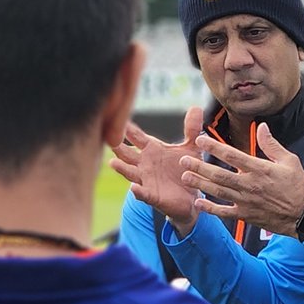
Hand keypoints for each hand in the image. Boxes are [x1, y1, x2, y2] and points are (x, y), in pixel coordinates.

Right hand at [108, 108, 201, 230]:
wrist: (191, 197)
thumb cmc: (186, 169)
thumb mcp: (191, 148)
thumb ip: (191, 129)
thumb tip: (196, 107)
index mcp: (152, 149)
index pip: (136, 136)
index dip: (127, 128)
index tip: (116, 116)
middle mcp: (144, 163)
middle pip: (126, 153)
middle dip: (117, 146)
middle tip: (106, 137)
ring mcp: (146, 180)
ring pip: (130, 172)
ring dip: (121, 168)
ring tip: (112, 163)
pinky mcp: (153, 196)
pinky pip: (143, 193)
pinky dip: (138, 191)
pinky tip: (133, 189)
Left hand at [182, 127, 303, 237]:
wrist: (303, 216)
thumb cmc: (297, 187)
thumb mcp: (289, 161)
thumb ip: (271, 144)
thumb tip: (262, 127)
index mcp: (259, 169)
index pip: (232, 155)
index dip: (214, 146)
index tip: (200, 139)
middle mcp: (249, 185)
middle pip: (219, 174)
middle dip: (199, 166)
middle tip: (184, 160)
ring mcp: (246, 201)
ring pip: (218, 191)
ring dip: (200, 184)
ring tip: (186, 177)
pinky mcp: (246, 215)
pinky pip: (225, 212)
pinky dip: (211, 208)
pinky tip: (199, 202)